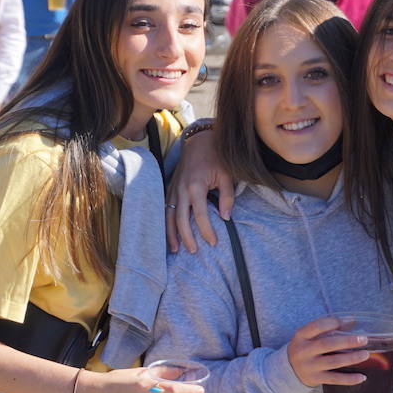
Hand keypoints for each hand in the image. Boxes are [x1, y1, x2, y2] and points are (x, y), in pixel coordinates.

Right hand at [166, 127, 233, 253]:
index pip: (200, 214)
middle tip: (193, 251)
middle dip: (186, 237)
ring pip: (169, 215)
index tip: (213, 242)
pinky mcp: (170, 187)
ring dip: (170, 233)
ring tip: (174, 249)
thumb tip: (226, 218)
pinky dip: (166, 222)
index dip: (206, 230)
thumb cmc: (216, 157)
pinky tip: (168, 233)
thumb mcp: (226, 175)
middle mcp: (181, 189)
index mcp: (196, 185)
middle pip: (180, 218)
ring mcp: (173, 188)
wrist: (200, 140)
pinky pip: (165, 207)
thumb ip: (227, 196)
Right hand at [286, 317, 370, 387]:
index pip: (317, 326)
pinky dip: (349, 379)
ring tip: (365, 354)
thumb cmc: (305, 348)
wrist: (289, 370)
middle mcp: (303, 351)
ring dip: (351, 358)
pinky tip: (362, 377)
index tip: (349, 321)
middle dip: (347, 341)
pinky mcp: (315, 379)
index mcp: (301, 336)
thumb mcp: (309, 336)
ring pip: (333, 362)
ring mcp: (309, 366)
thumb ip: (327, 328)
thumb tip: (352, 320)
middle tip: (363, 339)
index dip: (333, 322)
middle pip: (327, 344)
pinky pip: (335, 379)